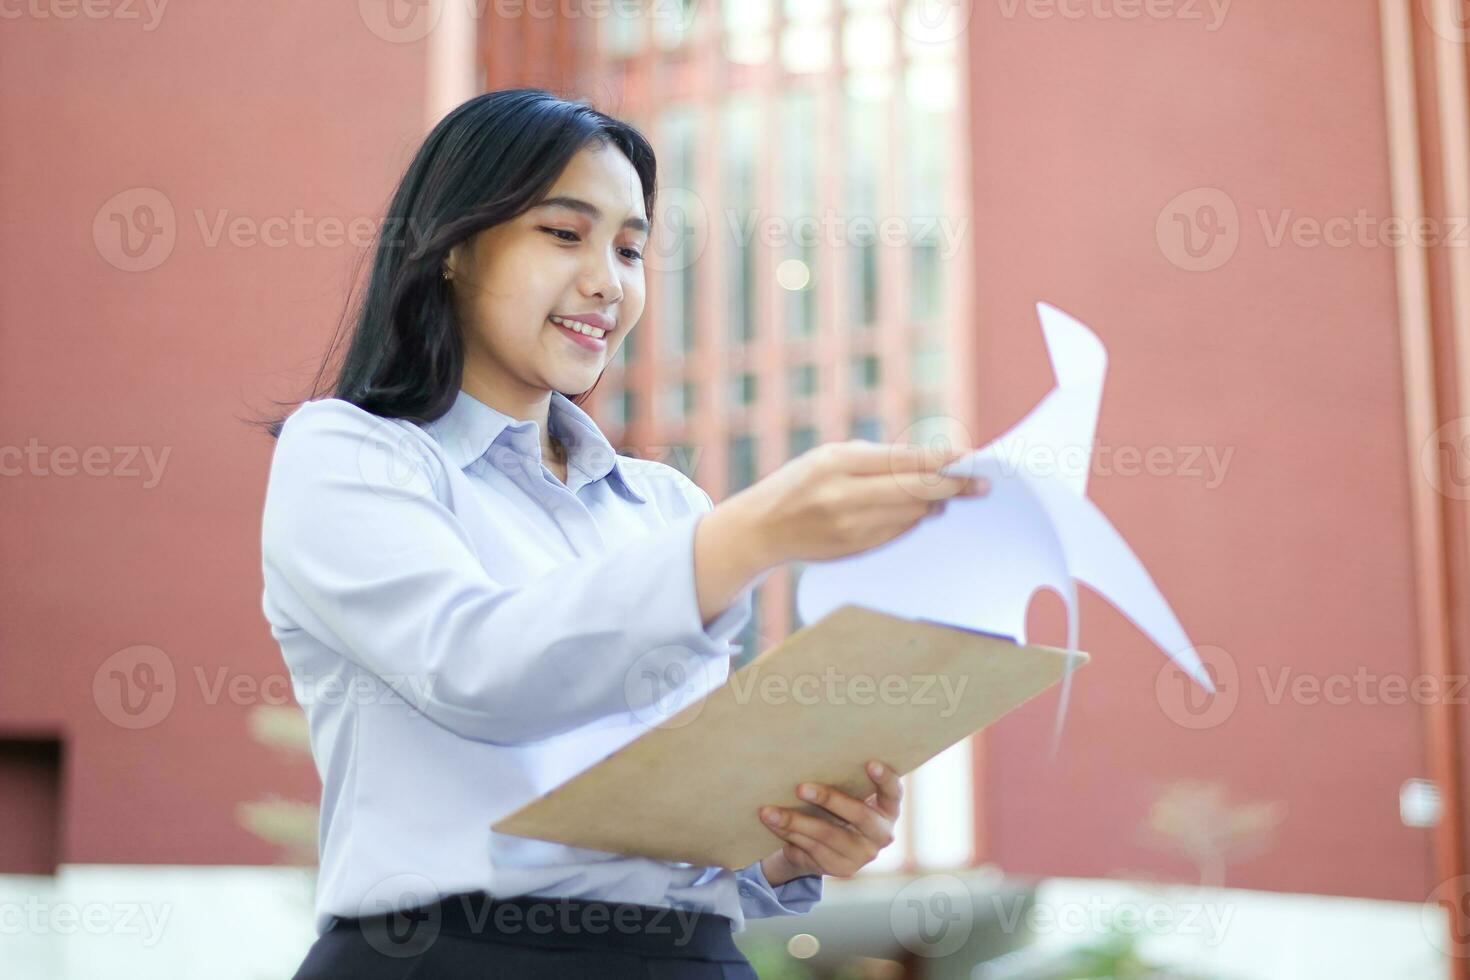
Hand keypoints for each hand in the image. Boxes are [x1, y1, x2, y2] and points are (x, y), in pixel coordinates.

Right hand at [695, 442, 986, 623]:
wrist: (762, 528)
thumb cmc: (801, 482)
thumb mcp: (830, 456)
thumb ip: (875, 459)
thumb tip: (930, 465)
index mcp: (837, 463)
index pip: (902, 460)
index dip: (940, 459)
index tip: (969, 458)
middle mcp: (843, 495)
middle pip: (914, 490)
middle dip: (952, 486)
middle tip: (980, 484)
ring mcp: (849, 526)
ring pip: (911, 514)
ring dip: (935, 505)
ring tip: (950, 496)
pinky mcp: (854, 549)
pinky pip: (898, 533)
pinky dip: (915, 521)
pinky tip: (923, 512)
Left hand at [756, 760, 902, 884]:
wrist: (826, 848)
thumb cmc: (838, 807)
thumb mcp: (847, 795)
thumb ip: (844, 781)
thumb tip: (810, 754)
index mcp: (888, 810)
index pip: (893, 792)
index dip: (885, 778)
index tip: (870, 763)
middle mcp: (881, 835)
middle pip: (858, 815)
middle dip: (828, 799)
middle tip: (800, 787)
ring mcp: (861, 855)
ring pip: (826, 835)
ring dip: (794, 821)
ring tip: (769, 811)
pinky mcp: (840, 868)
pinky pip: (810, 848)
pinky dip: (788, 833)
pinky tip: (772, 823)